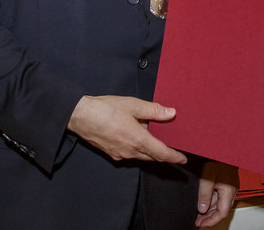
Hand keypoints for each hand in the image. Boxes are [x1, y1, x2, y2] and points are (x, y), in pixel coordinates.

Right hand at [66, 95, 186, 163]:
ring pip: (141, 156)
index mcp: (137, 140)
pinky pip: (130, 154)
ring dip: (150, 150)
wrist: (80, 116)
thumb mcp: (132, 105)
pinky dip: (138, 149)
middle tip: (173, 148)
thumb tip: (171, 113)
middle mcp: (130, 151)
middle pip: (152, 157)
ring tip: (155, 138)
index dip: (174, 157)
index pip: (161, 153)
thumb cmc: (105, 109)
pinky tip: (137, 136)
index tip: (183, 158)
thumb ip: (153, 110)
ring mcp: (120, 154)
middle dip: (164, 154)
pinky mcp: (112, 154)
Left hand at [195, 161, 239, 226]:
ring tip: (199, 215)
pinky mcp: (228, 184)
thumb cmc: (218, 158)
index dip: (211, 221)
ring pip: (220, 204)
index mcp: (228, 191)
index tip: (201, 224)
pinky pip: (221, 197)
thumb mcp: (207, 177)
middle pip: (221, 210)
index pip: (222, 213)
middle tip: (198, 221)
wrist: (224, 148)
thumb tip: (202, 208)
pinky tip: (204, 204)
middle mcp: (232, 191)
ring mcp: (231, 188)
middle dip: (209, 217)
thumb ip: (204, 194)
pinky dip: (212, 203)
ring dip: (210, 210)